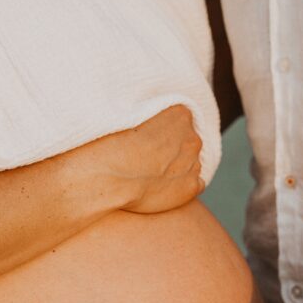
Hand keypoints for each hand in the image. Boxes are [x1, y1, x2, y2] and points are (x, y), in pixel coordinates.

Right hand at [85, 105, 205, 214]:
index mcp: (180, 114)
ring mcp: (194, 163)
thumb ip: (148, 117)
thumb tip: (146, 123)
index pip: (180, 120)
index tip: (149, 139)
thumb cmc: (110, 144)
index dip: (163, 131)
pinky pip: (193, 185)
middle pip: (187, 142)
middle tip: (148, 158)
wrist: (108, 176)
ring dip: (176, 169)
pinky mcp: (191, 187)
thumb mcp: (128, 115)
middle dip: (172, 149)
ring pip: (190, 164)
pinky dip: (180, 188)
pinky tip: (160, 189)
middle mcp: (192, 137)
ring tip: (150, 176)